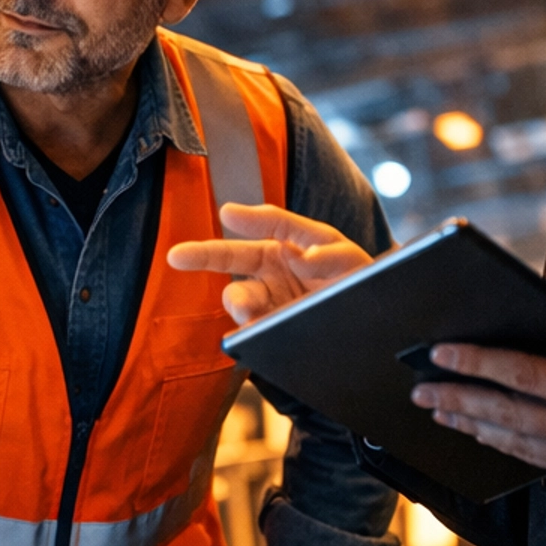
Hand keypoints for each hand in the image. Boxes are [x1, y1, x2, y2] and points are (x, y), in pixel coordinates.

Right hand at [167, 201, 376, 324]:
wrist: (368, 324)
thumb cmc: (353, 280)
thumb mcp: (344, 256)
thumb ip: (324, 253)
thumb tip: (300, 256)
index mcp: (284, 245)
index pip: (261, 227)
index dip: (244, 219)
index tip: (227, 214)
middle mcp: (271, 272)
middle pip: (233, 259)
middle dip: (203, 256)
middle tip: (177, 256)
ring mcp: (269, 303)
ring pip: (241, 299)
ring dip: (240, 303)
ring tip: (246, 311)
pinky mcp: (270, 332)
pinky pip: (251, 331)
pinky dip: (249, 331)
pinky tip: (253, 330)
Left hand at [411, 287, 545, 482]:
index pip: (523, 377)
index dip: (477, 365)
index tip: (441, 355)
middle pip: (508, 417)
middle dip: (460, 401)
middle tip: (421, 391)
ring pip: (519, 446)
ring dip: (476, 428)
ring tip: (441, 413)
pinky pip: (542, 462)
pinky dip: (508, 447)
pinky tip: (487, 435)